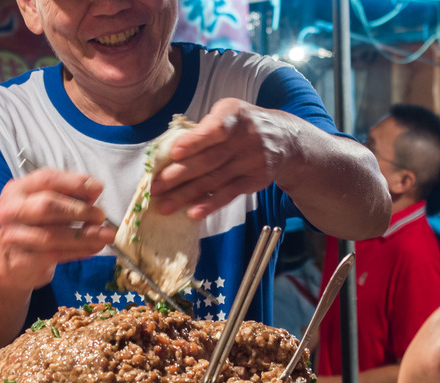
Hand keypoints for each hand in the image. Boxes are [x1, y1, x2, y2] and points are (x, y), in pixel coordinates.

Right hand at [0, 168, 116, 288]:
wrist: (10, 260)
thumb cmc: (34, 226)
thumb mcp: (44, 203)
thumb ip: (66, 196)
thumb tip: (95, 191)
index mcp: (17, 190)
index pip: (47, 179)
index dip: (75, 182)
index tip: (98, 188)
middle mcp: (11, 211)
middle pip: (47, 206)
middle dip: (79, 210)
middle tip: (101, 215)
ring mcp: (14, 237)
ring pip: (52, 235)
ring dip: (85, 235)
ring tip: (106, 235)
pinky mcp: (22, 260)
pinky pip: (56, 254)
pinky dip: (79, 250)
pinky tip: (95, 247)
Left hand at [150, 98, 294, 218]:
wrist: (285, 139)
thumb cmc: (242, 125)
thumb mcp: (228, 113)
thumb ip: (204, 128)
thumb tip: (169, 150)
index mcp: (235, 115)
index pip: (216, 129)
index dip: (195, 141)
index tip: (175, 152)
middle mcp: (246, 138)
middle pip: (209, 160)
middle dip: (179, 175)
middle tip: (155, 187)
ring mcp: (252, 161)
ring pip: (214, 180)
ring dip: (187, 195)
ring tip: (164, 205)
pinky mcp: (255, 181)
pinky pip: (229, 194)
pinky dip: (210, 204)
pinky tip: (193, 212)